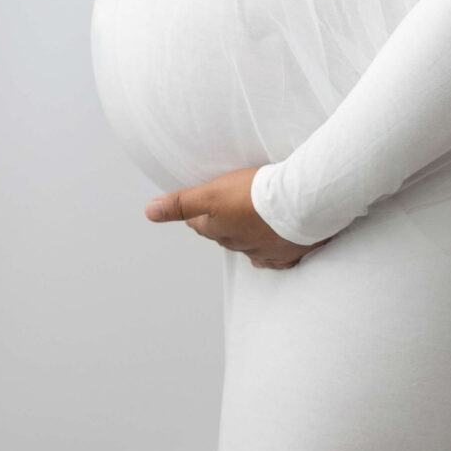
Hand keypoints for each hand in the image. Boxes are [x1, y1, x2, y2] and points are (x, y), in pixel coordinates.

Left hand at [144, 167, 330, 268]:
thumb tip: (149, 212)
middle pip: (226, 235)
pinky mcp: (290, 252)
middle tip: (230, 207)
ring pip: (251, 245)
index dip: (200, 212)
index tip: (203, 203)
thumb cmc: (255, 195)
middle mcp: (240, 245)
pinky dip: (274, 251)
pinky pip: (278, 257)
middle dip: (225, 223)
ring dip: (250, 235)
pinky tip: (273, 247)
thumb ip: (181, 204)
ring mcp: (266, 251)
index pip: (200, 224)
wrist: (301, 203)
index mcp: (219, 231)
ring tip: (253, 222)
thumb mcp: (211, 193)